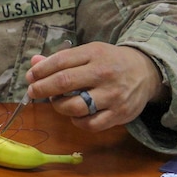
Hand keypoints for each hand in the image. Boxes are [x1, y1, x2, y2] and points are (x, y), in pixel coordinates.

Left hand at [25, 42, 165, 131]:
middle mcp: (104, 73)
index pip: (60, 61)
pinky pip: (90, 124)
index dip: (40, 70)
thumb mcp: (88, 53)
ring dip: (59, 106)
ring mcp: (113, 95)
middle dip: (42, 88)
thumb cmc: (110, 61)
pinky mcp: (119, 114)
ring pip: (75, 106)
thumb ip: (61, 59)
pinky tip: (75, 114)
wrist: (146, 72)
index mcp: (94, 54)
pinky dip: (77, 121)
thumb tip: (34, 63)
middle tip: (33, 91)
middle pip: (64, 82)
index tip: (30, 76)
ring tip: (57, 102)